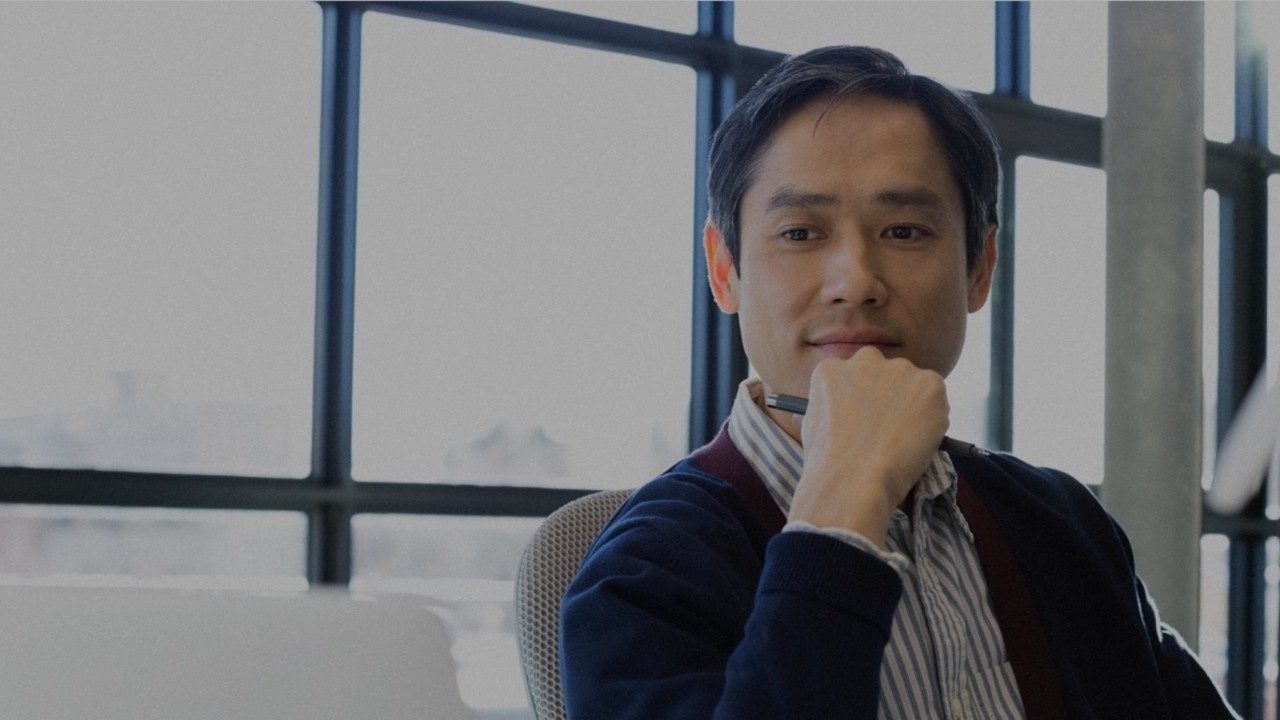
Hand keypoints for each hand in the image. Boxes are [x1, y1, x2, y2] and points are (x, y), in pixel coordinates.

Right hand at [785, 346, 948, 546]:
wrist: (853, 479)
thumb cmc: (828, 462)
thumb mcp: (813, 424)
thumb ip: (833, 406)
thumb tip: (848, 412)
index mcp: (832, 368)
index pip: (855, 375)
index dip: (865, 399)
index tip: (869, 418)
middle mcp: (865, 359)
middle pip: (886, 374)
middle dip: (890, 396)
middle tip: (890, 428)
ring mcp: (900, 369)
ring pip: (914, 387)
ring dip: (913, 407)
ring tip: (901, 441)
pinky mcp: (929, 384)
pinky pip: (937, 400)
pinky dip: (933, 419)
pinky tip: (916, 441)